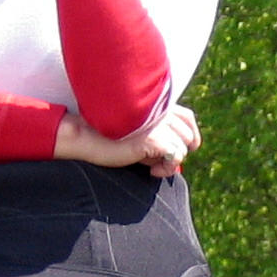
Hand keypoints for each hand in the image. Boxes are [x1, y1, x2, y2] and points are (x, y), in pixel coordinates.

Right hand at [55, 103, 201, 176]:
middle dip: (176, 152)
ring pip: (182, 148)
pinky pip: (175, 157)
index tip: (182, 150)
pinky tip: (150, 171)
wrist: (85, 136)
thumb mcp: (138, 133)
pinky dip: (165, 169)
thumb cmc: (108, 137)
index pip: (187, 117)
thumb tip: (178, 158)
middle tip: (156, 161)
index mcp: (155, 105)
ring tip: (150, 167)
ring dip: (168, 163)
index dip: (190, 135)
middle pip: (187, 135)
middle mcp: (159, 111)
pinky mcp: (153, 138)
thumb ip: (158, 137)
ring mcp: (157, 123)